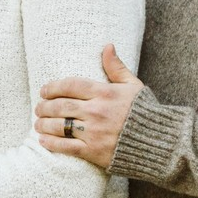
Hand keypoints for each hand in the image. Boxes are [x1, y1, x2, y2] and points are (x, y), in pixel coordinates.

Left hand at [34, 46, 141, 171]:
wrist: (160, 143)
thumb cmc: (146, 113)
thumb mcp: (133, 86)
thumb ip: (116, 68)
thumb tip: (107, 46)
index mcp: (105, 93)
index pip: (71, 85)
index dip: (53, 87)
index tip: (44, 90)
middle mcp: (96, 111)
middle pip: (61, 105)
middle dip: (45, 106)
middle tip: (39, 107)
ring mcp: (93, 131)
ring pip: (59, 125)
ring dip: (43, 124)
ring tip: (37, 123)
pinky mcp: (93, 151)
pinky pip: (66, 146)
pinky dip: (51, 143)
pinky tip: (43, 140)